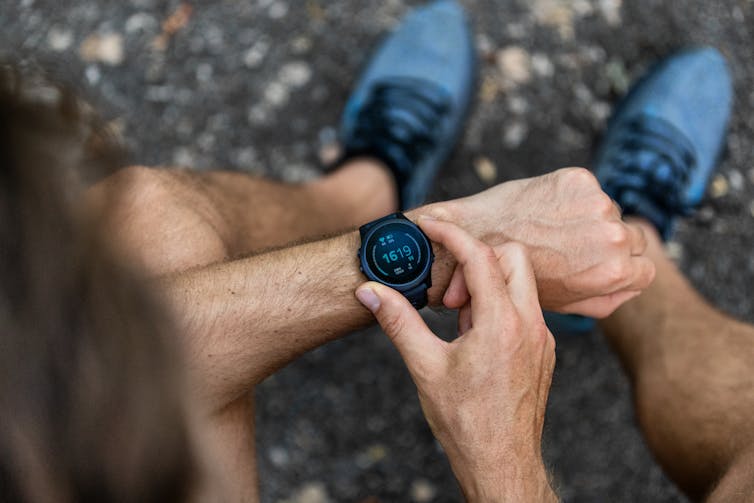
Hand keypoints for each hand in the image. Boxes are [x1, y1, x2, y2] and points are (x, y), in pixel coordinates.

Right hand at [356, 218, 557, 502]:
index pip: (480, 256)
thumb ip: (398, 322)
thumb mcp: (424, 367)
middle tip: (449, 295)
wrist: (502, 463)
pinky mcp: (543, 350)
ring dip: (487, 286)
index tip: (430, 226)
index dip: (451, 234)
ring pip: (520, 283)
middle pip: (512, 256)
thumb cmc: (465, 422)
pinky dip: (498, 307)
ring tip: (458, 322)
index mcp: (501, 323)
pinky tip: (474, 339)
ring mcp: (542, 338)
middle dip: (477, 259)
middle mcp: (530, 325)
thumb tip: (369, 292)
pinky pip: (524, 308)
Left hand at [434, 167, 655, 316]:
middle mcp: (612, 236)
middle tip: (571, 248)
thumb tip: (631, 285)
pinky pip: (587, 189)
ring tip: (550, 231)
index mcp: (614, 271)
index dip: (622, 268)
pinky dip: (570, 197)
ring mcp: (597, 203)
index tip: (597, 265)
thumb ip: (607, 298)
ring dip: (588, 218)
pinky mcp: (578, 178)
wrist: (475, 238)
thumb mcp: (567, 303)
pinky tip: (542, 211)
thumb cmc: (516, 277)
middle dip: (607, 243)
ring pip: (608, 211)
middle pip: (632, 237)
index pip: (644, 268)